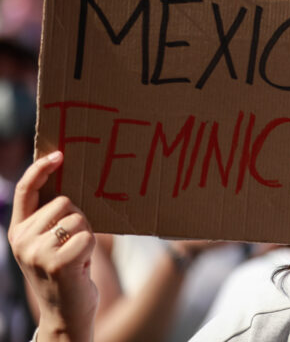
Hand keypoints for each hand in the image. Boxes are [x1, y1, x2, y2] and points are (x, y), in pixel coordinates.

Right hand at [8, 151, 97, 340]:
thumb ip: (52, 218)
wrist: (66, 314)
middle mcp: (21, 240)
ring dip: (87, 235)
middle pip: (65, 202)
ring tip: (77, 257)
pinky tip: (81, 267)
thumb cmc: (67, 272)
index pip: (24, 191)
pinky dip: (91, 250)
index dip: (40, 169)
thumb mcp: (52, 243)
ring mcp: (36, 253)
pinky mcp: (56, 264)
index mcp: (18, 230)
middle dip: (79, 219)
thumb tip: (71, 184)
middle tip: (74, 246)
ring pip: (78, 219)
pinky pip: (88, 237)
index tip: (59, 155)